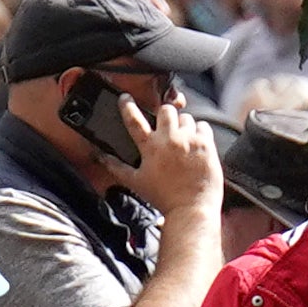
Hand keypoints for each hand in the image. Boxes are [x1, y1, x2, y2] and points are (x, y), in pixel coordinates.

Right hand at [109, 92, 221, 222]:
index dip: (127, 106)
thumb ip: (115, 166)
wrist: (191, 208)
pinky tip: (196, 142)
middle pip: (165, 111)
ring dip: (182, 124)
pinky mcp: (207, 146)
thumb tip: (100, 157)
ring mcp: (190, 141)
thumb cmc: (163, 197)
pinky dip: (199, 132)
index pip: (134, 120)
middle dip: (164, 114)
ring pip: (186, 117)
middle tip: (165, 124)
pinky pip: (204, 126)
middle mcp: (170, 140)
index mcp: (150, 148)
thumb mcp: (135, 182)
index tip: (125, 98)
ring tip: (182, 137)